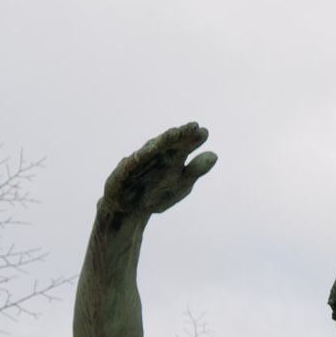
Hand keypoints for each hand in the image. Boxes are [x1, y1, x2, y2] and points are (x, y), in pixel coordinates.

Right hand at [100, 123, 215, 219]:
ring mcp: (137, 164)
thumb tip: (214, 155)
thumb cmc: (157, 193)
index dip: (193, 139)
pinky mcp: (121, 175)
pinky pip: (127, 168)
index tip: (204, 131)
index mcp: (170, 159)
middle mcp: (154, 157)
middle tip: (192, 126)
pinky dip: (133, 161)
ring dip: (160, 142)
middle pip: (168, 144)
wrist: (130, 209)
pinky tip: (140, 155)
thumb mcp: (182, 183)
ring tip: (173, 134)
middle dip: (179, 135)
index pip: (183, 146)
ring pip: (149, 151)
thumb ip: (196, 170)